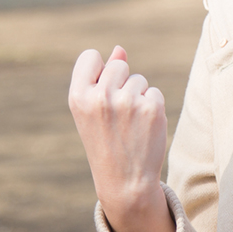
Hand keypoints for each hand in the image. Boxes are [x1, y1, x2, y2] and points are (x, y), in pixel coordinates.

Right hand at [67, 46, 174, 231]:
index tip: (100, 91)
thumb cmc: (105, 143)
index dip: (98, 70)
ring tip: (129, 124)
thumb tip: (120, 50)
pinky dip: (152, 107)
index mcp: (78, 96)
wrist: (125, 182)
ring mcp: (127, 102)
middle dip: (121, 84)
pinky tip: (144, 128)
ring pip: (139, 80)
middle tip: (116, 116)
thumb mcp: (93, 111)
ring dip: (138, 97)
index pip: (90, 56)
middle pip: (119, 66)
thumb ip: (102, 78)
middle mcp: (101, 97)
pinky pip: (154, 93)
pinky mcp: (151, 108)